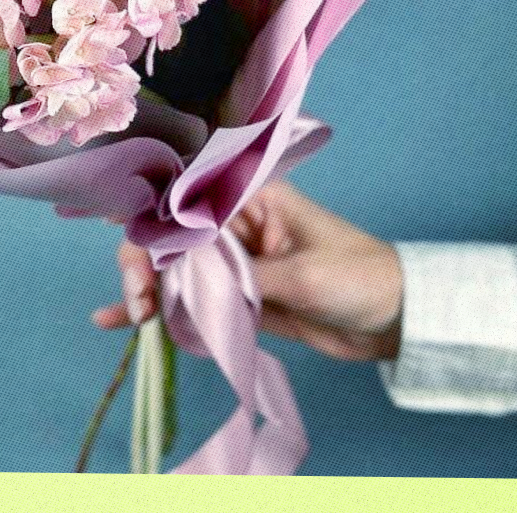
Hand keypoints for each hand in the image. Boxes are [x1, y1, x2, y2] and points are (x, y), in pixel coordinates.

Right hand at [92, 179, 403, 361]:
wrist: (395, 320)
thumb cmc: (358, 277)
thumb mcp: (303, 274)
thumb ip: (243, 273)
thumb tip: (186, 275)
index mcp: (251, 196)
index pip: (187, 196)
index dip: (148, 212)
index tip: (123, 233)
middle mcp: (233, 222)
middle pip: (170, 232)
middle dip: (145, 260)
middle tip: (139, 299)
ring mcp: (231, 259)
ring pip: (172, 265)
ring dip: (145, 286)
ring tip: (130, 316)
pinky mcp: (234, 295)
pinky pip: (187, 298)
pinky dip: (158, 309)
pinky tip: (121, 322)